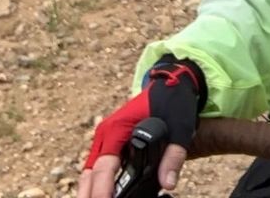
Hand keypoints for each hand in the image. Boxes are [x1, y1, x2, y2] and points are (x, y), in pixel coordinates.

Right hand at [77, 57, 204, 196]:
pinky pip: (97, 166)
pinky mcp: (110, 141)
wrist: (171, 83)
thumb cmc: (173, 102)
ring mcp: (105, 137)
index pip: (104, 169)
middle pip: (89, 174)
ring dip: (91, 190)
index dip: (102, 191)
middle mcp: (105, 133)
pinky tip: (104, 194)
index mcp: (117, 129)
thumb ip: (174, 156)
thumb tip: (167, 184)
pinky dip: (97, 182)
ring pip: (89, 171)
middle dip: (91, 194)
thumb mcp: (180, 128)